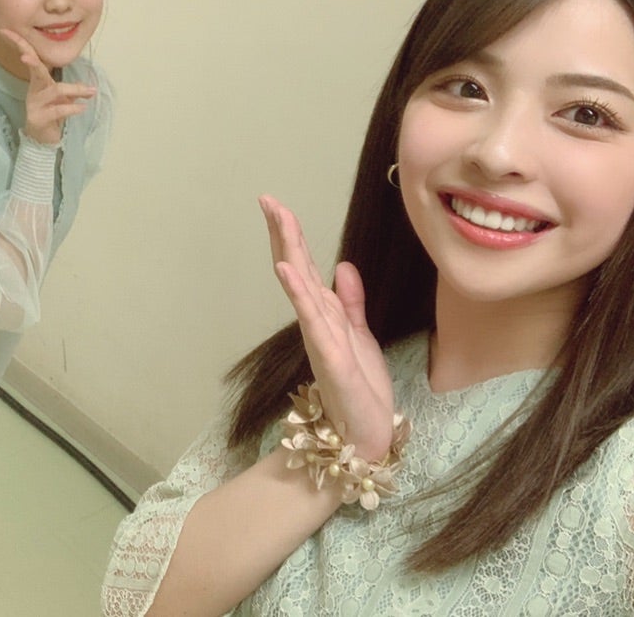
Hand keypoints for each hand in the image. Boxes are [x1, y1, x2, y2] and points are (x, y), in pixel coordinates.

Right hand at [0, 29, 96, 145]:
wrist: (43, 139)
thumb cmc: (52, 115)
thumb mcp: (61, 100)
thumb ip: (72, 91)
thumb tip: (91, 88)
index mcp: (38, 82)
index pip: (30, 58)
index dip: (19, 44)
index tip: (6, 31)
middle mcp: (35, 91)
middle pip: (36, 72)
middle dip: (32, 63)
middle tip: (26, 57)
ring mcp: (35, 105)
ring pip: (54, 91)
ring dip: (74, 90)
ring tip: (90, 92)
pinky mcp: (39, 119)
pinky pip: (58, 110)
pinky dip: (72, 108)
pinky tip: (82, 108)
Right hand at [258, 195, 394, 460]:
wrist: (365, 433)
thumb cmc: (362, 387)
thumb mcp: (360, 335)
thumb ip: (351, 301)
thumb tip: (342, 265)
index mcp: (324, 313)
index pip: (304, 266)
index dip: (291, 235)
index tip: (277, 204)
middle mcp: (316, 320)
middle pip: (296, 268)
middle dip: (283, 233)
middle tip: (268, 200)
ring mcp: (319, 336)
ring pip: (300, 286)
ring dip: (289, 252)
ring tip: (278, 222)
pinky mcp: (330, 355)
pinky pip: (313, 319)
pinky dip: (299, 292)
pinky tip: (288, 270)